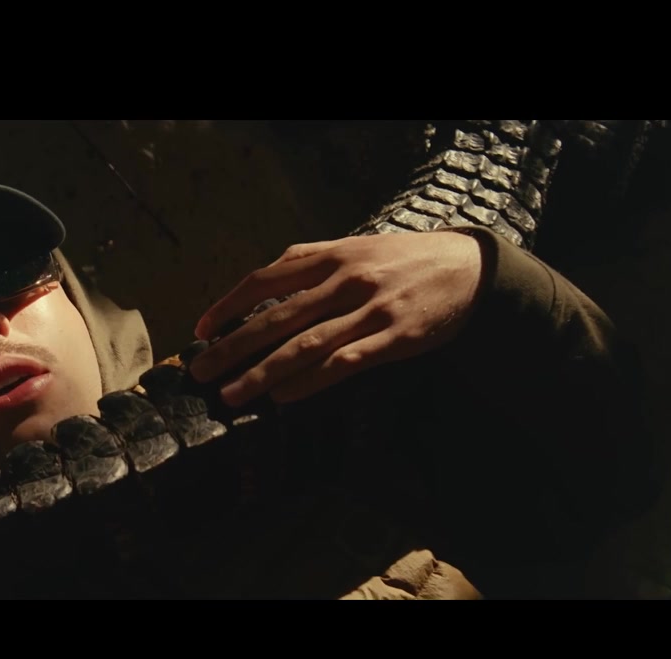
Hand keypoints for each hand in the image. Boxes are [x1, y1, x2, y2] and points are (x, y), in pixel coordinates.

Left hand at [189, 231, 485, 406]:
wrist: (470, 266)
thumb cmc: (402, 260)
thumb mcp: (355, 248)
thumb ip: (311, 263)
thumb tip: (261, 288)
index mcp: (331, 255)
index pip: (264, 279)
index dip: (228, 306)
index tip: (201, 330)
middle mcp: (346, 280)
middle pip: (276, 318)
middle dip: (232, 347)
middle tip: (200, 371)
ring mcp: (371, 310)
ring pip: (304, 345)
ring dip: (262, 373)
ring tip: (232, 395)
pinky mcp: (395, 337)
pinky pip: (344, 363)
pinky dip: (309, 382)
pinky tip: (283, 397)